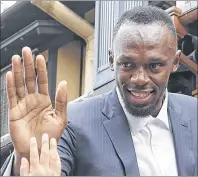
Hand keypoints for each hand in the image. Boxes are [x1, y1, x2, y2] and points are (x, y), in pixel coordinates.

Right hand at [6, 47, 66, 173]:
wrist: (39, 148)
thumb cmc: (50, 135)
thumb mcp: (60, 117)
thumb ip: (62, 100)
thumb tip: (63, 83)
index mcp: (44, 100)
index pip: (42, 81)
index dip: (41, 69)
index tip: (40, 57)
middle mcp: (33, 100)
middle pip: (29, 79)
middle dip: (28, 65)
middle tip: (26, 51)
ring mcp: (23, 104)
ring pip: (19, 84)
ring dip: (17, 71)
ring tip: (16, 58)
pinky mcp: (14, 111)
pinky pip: (11, 96)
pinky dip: (10, 85)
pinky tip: (9, 74)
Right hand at [20, 134, 60, 175]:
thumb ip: (25, 170)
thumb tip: (24, 159)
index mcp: (35, 170)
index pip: (34, 155)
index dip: (33, 146)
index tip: (33, 138)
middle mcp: (44, 169)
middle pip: (45, 154)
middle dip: (45, 144)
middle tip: (45, 135)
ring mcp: (52, 171)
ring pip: (53, 156)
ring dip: (53, 147)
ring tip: (53, 139)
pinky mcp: (58, 174)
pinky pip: (58, 163)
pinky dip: (58, 156)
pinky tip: (57, 151)